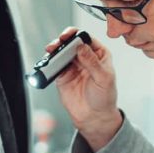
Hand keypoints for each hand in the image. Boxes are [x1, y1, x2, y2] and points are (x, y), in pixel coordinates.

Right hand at [44, 27, 121, 151]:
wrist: (94, 117)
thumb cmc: (105, 98)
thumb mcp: (104, 78)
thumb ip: (92, 62)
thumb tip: (81, 46)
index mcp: (99, 54)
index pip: (87, 39)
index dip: (77, 34)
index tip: (70, 36)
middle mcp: (85, 58)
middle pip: (72, 43)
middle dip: (63, 40)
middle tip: (58, 42)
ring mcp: (73, 66)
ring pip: (61, 52)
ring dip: (55, 50)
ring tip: (51, 50)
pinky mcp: (62, 76)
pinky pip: (54, 66)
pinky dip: (49, 63)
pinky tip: (49, 63)